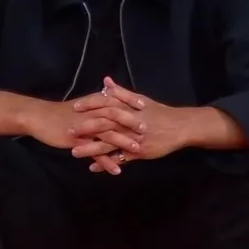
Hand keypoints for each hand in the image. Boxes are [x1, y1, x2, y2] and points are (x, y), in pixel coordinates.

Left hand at [70, 76, 192, 171]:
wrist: (179, 128)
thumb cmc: (158, 113)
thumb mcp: (141, 100)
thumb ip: (121, 92)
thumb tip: (105, 81)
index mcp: (130, 108)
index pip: (106, 104)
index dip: (90, 105)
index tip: (75, 107)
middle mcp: (130, 123)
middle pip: (104, 124)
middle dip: (86, 128)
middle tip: (69, 130)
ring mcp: (133, 139)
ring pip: (109, 144)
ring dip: (90, 149)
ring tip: (74, 152)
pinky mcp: (138, 152)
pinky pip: (119, 159)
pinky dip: (106, 163)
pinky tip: (93, 167)